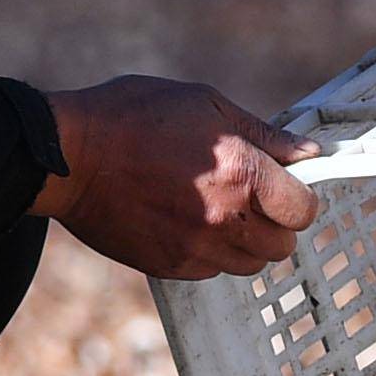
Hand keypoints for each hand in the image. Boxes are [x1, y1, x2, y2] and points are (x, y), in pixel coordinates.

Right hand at [35, 76, 321, 280]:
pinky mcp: (167, 266)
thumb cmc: (131, 117)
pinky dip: (208, 253)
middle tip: (250, 197)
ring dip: (243, 242)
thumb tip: (307, 152)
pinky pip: (209, 272)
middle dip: (274, 223)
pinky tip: (185, 221)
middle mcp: (225, 218)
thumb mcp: (204, 104)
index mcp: (241, 173)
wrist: (67, 157)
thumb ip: (262, 134)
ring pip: (248, 264)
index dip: (299, 198)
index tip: (286, 187)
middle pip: (281, 246)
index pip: (303, 210)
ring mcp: (195, 248)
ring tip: (215, 209)